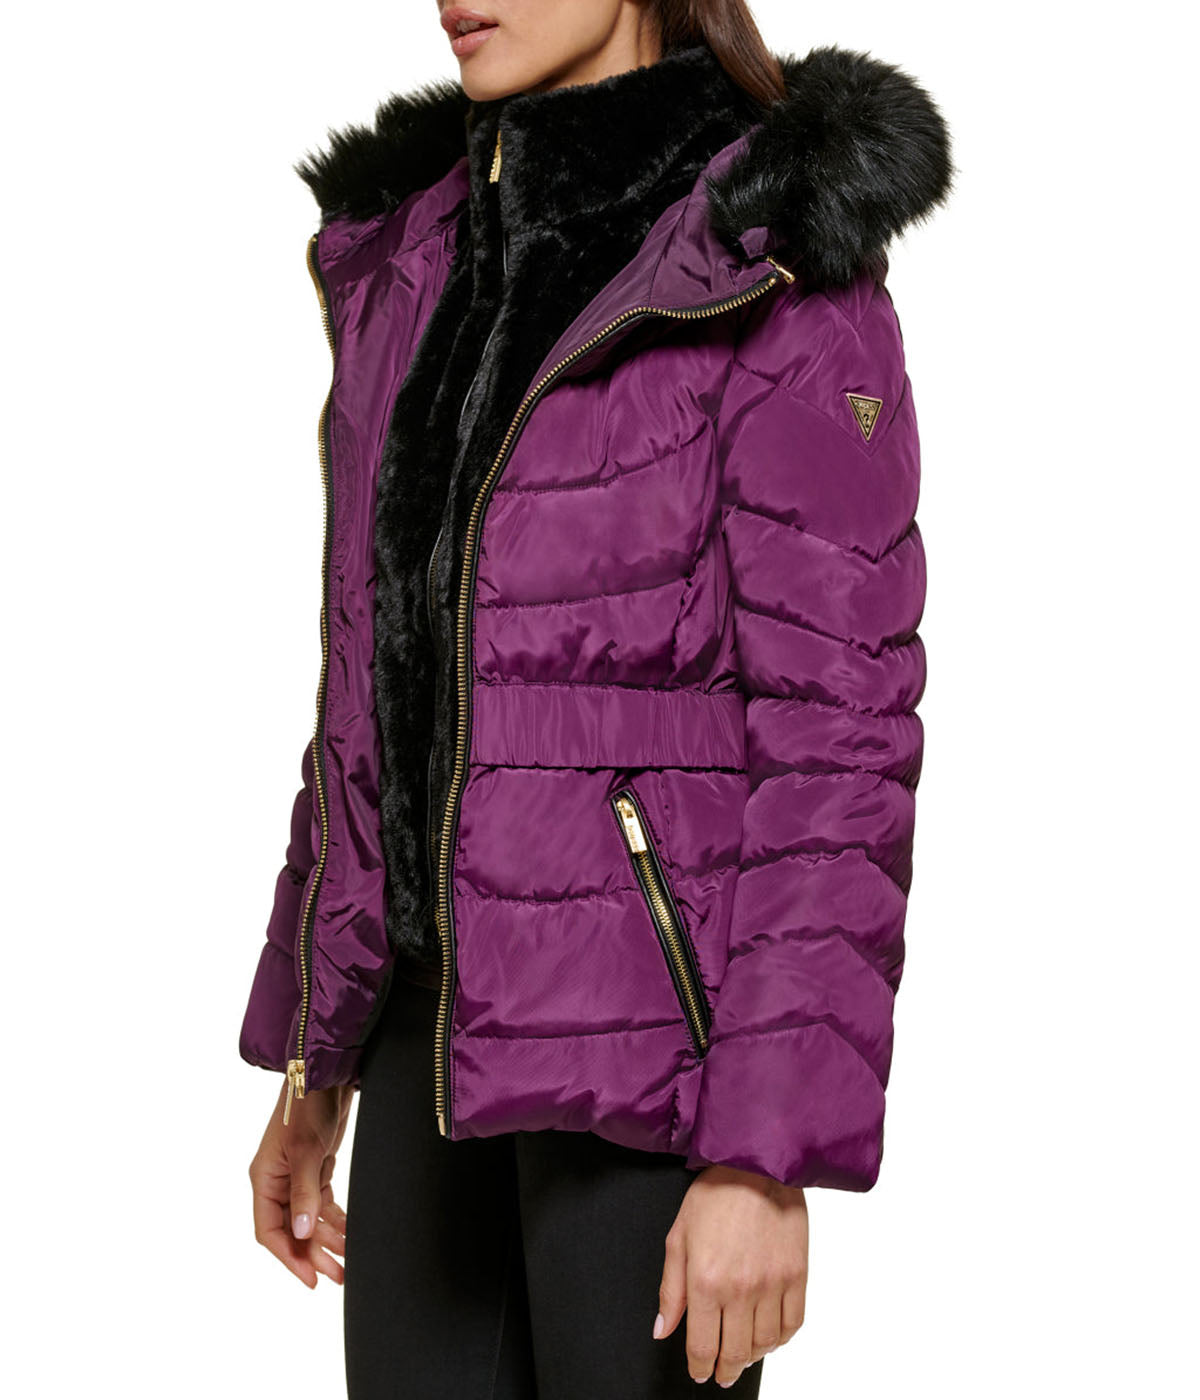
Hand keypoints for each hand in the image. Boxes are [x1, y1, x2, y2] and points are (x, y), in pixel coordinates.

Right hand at [249, 1079, 354, 1286]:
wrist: (328, 1073)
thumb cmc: (308, 1106)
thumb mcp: (307, 1151)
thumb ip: (304, 1192)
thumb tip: (300, 1233)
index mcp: (264, 1179)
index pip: (269, 1231)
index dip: (288, 1257)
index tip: (310, 1278)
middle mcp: (277, 1181)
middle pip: (291, 1230)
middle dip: (313, 1254)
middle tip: (337, 1276)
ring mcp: (297, 1176)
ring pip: (308, 1220)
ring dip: (326, 1241)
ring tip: (347, 1263)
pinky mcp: (316, 1169)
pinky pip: (322, 1205)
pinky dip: (334, 1221)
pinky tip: (349, 1235)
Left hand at [655, 1164, 807, 1385]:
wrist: (757, 1164)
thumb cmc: (715, 1194)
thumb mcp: (679, 1237)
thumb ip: (670, 1289)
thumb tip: (662, 1329)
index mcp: (706, 1281)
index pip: (701, 1346)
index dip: (699, 1367)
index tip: (699, 1372)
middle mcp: (741, 1290)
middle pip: (734, 1353)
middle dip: (724, 1370)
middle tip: (721, 1373)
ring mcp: (773, 1285)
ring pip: (764, 1344)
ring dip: (752, 1358)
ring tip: (743, 1356)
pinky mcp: (797, 1276)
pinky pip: (792, 1325)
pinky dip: (780, 1340)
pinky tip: (769, 1337)